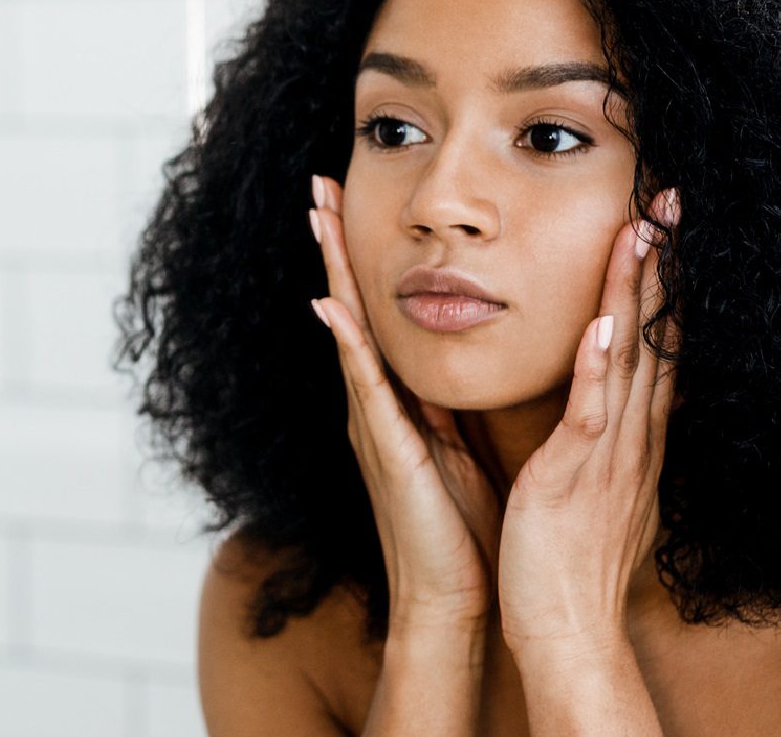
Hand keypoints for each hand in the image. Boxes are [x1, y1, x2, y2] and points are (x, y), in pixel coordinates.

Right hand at [308, 174, 500, 630]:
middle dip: (335, 247)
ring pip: (351, 334)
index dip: (362, 259)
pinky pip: (366, 390)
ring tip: (317, 217)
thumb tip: (463, 353)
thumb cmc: (463, 523)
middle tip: (318, 184)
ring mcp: (374, 426)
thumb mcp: (460, 443)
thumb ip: (450, 399)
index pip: (377, 315)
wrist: (454, 596)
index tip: (351, 201)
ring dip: (333, 275)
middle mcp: (376, 405)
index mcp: (398, 401)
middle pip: (352, 310)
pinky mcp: (388, 452)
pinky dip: (348, 348)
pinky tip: (330, 308)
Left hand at [497, 187, 680, 656]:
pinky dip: (601, 367)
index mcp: (633, 436)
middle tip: (668, 203)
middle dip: (661, 267)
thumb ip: (607, 439)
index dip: (662, 286)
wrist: (568, 628)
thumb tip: (614, 404)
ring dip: (634, 293)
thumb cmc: (573, 559)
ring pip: (628, 358)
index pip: (655, 346)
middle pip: (652, 336)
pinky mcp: (575, 475)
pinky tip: (604, 322)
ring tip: (643, 231)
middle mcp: (632, 435)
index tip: (665, 231)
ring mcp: (609, 453)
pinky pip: (592, 412)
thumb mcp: (601, 488)